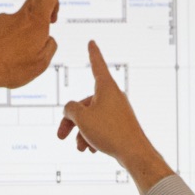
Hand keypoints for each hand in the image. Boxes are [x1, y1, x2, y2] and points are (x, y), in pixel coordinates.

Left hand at [0, 0, 61, 91]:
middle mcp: (18, 16)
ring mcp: (0, 19)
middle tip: (50, 16)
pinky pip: (0, 30)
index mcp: (35, 23)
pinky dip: (3, 40)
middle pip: (34, 0)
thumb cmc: (10, 69)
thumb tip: (47, 38)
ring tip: (13, 57)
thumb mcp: (41, 64)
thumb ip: (49, 46)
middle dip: (45, 1)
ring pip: (17, 23)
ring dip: (19, 36)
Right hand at [59, 41, 172, 193]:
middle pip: (85, 103)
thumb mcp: (82, 118)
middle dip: (71, 121)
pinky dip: (93, 136)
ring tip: (81, 148)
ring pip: (91, 118)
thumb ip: (70, 109)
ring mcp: (118, 110)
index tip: (92, 42)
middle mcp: (113, 96)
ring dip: (81, 133)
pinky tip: (92, 150)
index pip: (97, 65)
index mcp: (106, 87)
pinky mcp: (121, 124)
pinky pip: (101, 126)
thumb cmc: (110, 132)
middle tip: (60, 136)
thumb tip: (70, 109)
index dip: (92, 53)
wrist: (134, 153)